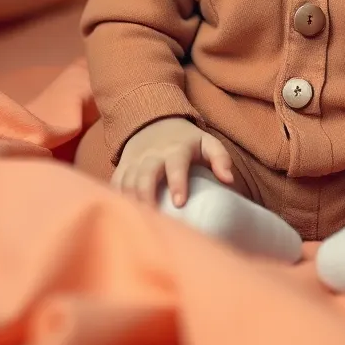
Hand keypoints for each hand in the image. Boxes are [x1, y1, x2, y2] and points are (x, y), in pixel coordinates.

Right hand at [111, 116, 234, 206]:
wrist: (154, 121)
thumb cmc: (186, 140)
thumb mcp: (206, 142)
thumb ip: (220, 158)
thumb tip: (229, 181)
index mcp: (176, 149)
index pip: (176, 165)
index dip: (178, 183)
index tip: (180, 203)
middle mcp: (152, 155)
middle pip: (146, 175)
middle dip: (147, 196)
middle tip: (153, 218)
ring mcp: (135, 161)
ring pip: (128, 181)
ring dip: (132, 201)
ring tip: (139, 223)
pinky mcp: (123, 167)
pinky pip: (115, 183)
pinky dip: (116, 198)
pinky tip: (122, 215)